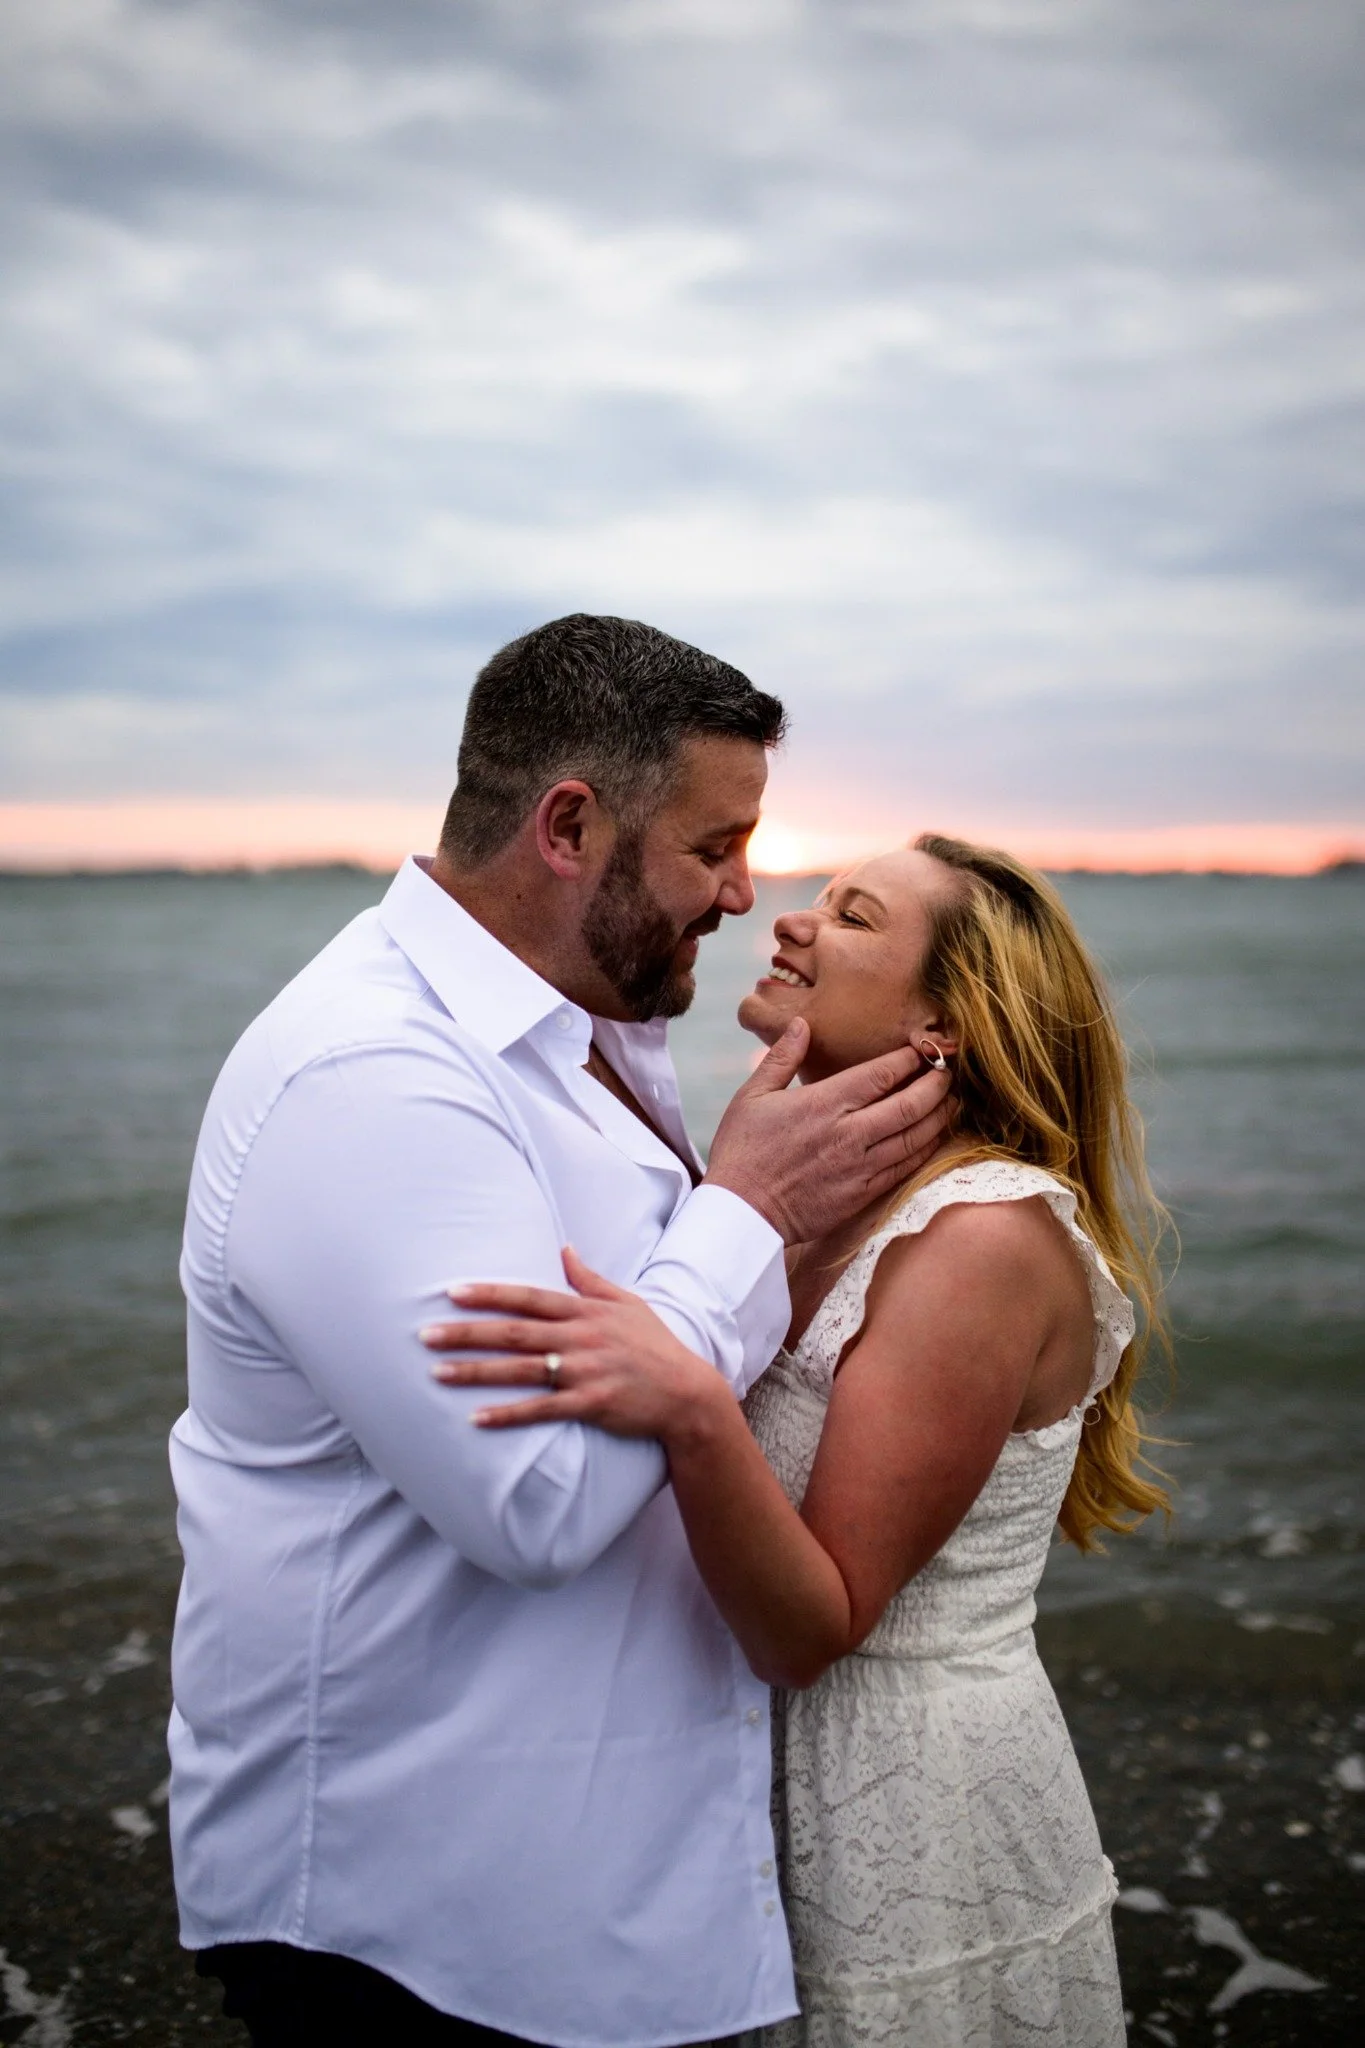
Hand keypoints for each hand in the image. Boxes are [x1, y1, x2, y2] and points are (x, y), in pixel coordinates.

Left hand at [420, 1247, 729, 1441]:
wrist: (687, 1393)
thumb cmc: (655, 1345)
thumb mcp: (628, 1303)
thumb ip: (591, 1279)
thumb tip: (564, 1248)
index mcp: (586, 1312)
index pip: (528, 1297)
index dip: (489, 1294)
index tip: (452, 1292)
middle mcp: (581, 1338)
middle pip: (514, 1332)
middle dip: (467, 1332)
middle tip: (425, 1334)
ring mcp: (585, 1373)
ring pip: (521, 1371)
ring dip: (476, 1372)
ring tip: (436, 1372)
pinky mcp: (591, 1406)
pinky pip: (541, 1411)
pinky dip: (508, 1415)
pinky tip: (476, 1418)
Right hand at [703, 1019, 953, 1244]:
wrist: (742, 1214)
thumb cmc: (742, 1152)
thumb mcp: (751, 1096)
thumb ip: (781, 1058)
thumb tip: (802, 1024)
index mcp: (822, 1104)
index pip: (880, 1075)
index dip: (910, 1059)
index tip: (925, 1047)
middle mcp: (847, 1134)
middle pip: (909, 1104)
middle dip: (936, 1085)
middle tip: (950, 1072)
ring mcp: (858, 1167)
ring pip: (914, 1137)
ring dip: (940, 1116)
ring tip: (954, 1101)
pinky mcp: (862, 1194)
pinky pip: (905, 1167)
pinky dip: (926, 1149)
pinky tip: (935, 1137)